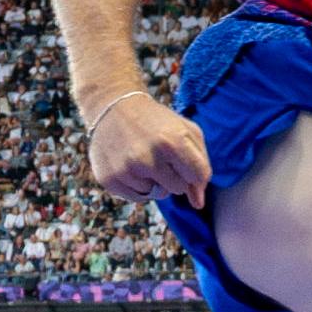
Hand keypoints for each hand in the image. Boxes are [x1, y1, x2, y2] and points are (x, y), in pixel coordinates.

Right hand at [85, 85, 209, 207]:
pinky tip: (129, 165)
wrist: (112, 108)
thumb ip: (201, 165)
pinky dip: (137, 185)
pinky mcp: (110, 179)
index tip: (183, 159)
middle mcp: (148, 158)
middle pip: (179, 188)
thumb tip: (198, 204)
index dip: (194, 169)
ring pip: (157, 194)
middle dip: (174, 175)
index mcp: (172, 141)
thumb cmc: (156, 122)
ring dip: (154, 181)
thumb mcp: (185, 130)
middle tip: (159, 154)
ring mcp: (127, 170)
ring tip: (142, 158)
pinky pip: (137, 197)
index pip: (199, 176)